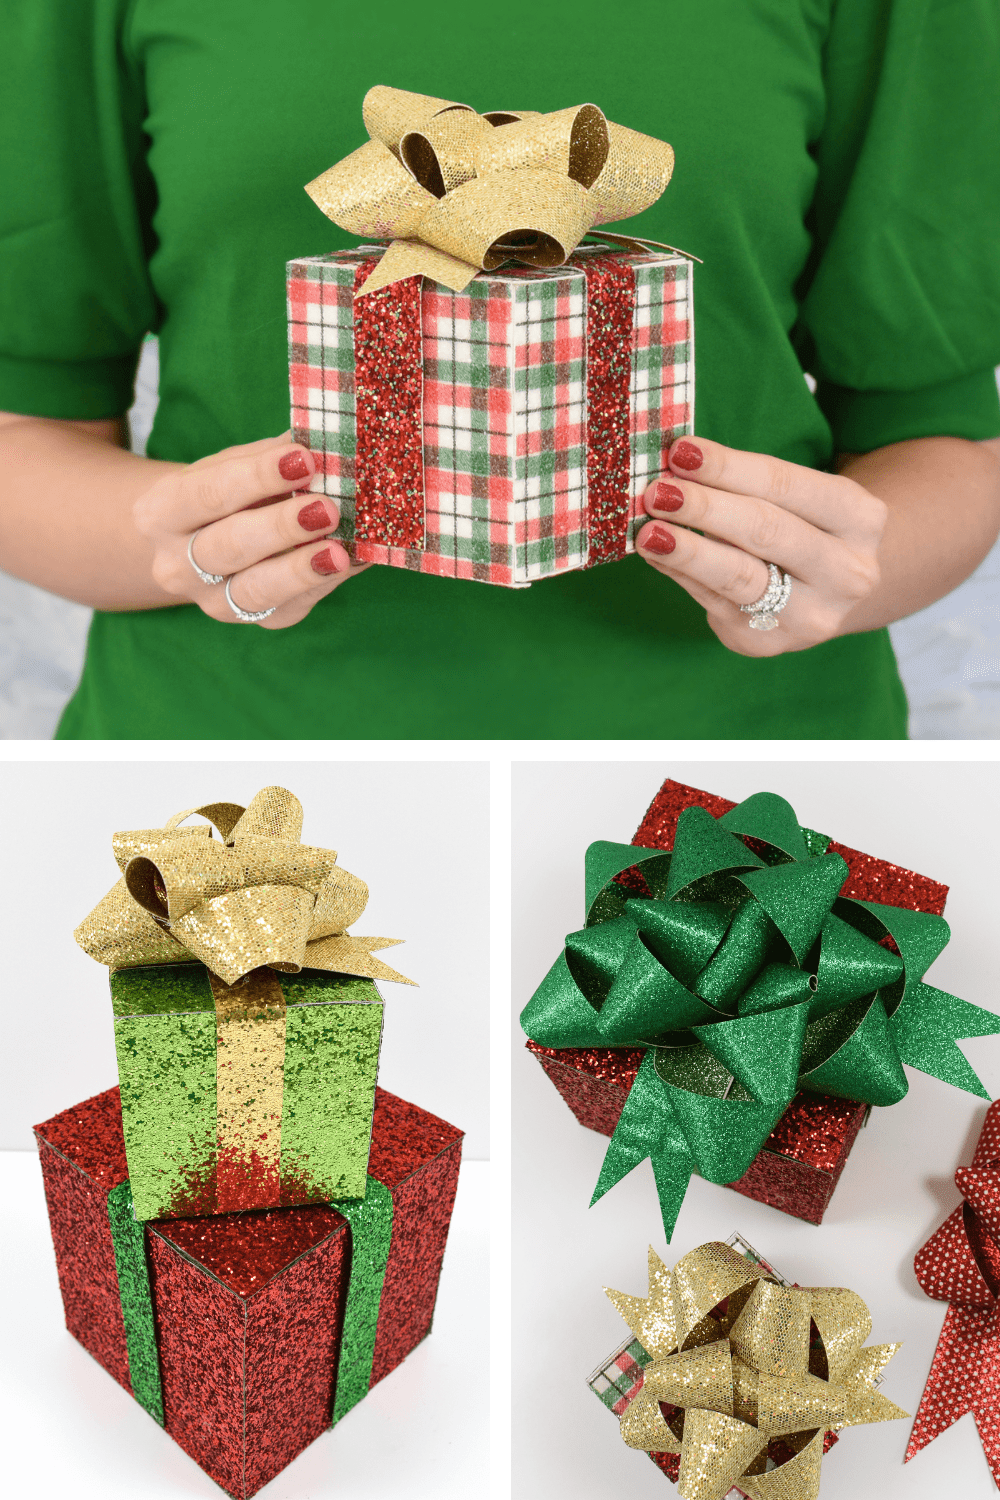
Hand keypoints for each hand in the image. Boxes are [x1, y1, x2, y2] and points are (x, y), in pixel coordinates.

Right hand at [133, 433, 363, 627]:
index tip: (303, 459)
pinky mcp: (257, 621)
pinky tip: (347, 563)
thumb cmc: (226, 495)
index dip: (257, 477)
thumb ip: (272, 456)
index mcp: (160, 514)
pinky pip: (289, 607)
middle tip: (327, 507)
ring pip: (255, 590)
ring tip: (339, 551)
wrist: (204, 545)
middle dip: (281, 526)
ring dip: (300, 570)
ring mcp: (213, 602)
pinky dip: (321, 584)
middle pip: (229, 546)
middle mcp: (176, 566)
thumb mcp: (233, 466)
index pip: (209, 494)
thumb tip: (326, 446)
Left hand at [634, 437, 886, 654]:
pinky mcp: (769, 642)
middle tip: (658, 492)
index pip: (784, 485)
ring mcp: (811, 615)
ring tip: (648, 531)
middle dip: (705, 508)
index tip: (681, 451)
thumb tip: (676, 468)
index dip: (728, 467)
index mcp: (860, 518)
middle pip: (765, 531)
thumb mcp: (800, 498)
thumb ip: (747, 484)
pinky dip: (680, 574)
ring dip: (687, 551)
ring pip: (739, 577)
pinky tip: (656, 554)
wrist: (831, 592)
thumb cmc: (804, 527)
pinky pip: (715, 603)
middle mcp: (847, 571)